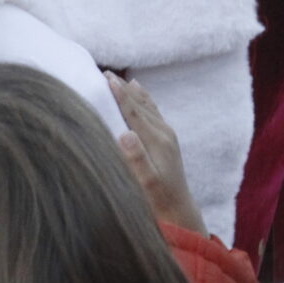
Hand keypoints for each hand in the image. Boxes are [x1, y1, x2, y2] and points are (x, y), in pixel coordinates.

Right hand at [109, 71, 204, 234]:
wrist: (179, 209)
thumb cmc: (158, 200)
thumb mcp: (146, 183)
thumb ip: (137, 159)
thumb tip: (125, 134)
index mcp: (157, 141)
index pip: (134, 112)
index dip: (120, 95)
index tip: (106, 78)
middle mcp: (164, 133)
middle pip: (140, 104)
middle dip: (123, 88)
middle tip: (104, 73)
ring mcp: (167, 134)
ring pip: (147, 105)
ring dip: (132, 91)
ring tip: (118, 78)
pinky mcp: (168, 138)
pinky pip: (153, 111)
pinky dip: (143, 98)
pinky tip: (138, 89)